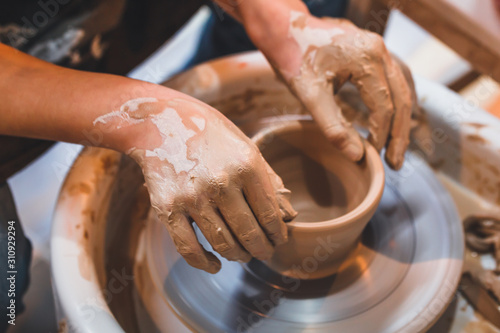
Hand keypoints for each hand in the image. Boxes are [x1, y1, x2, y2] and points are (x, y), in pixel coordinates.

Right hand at [95, 97, 295, 272]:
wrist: (160, 121)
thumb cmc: (210, 133)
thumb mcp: (246, 145)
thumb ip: (269, 179)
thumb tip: (289, 214)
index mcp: (246, 165)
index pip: (270, 215)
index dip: (277, 234)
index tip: (278, 240)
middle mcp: (221, 182)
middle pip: (250, 233)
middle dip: (262, 250)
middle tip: (264, 252)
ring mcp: (193, 197)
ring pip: (223, 243)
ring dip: (238, 256)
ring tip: (243, 255)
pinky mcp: (168, 208)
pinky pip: (189, 248)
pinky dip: (204, 263)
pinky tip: (215, 264)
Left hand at [252, 11, 412, 169]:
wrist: (284, 30)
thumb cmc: (294, 59)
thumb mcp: (310, 96)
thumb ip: (333, 127)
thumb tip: (357, 156)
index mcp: (367, 58)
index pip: (384, 107)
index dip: (381, 137)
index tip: (372, 158)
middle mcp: (379, 50)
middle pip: (402, 99)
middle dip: (399, 134)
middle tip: (395, 164)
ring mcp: (378, 48)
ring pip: (401, 90)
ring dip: (400, 121)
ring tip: (396, 149)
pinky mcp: (372, 52)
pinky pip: (393, 80)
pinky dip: (395, 103)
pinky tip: (392, 121)